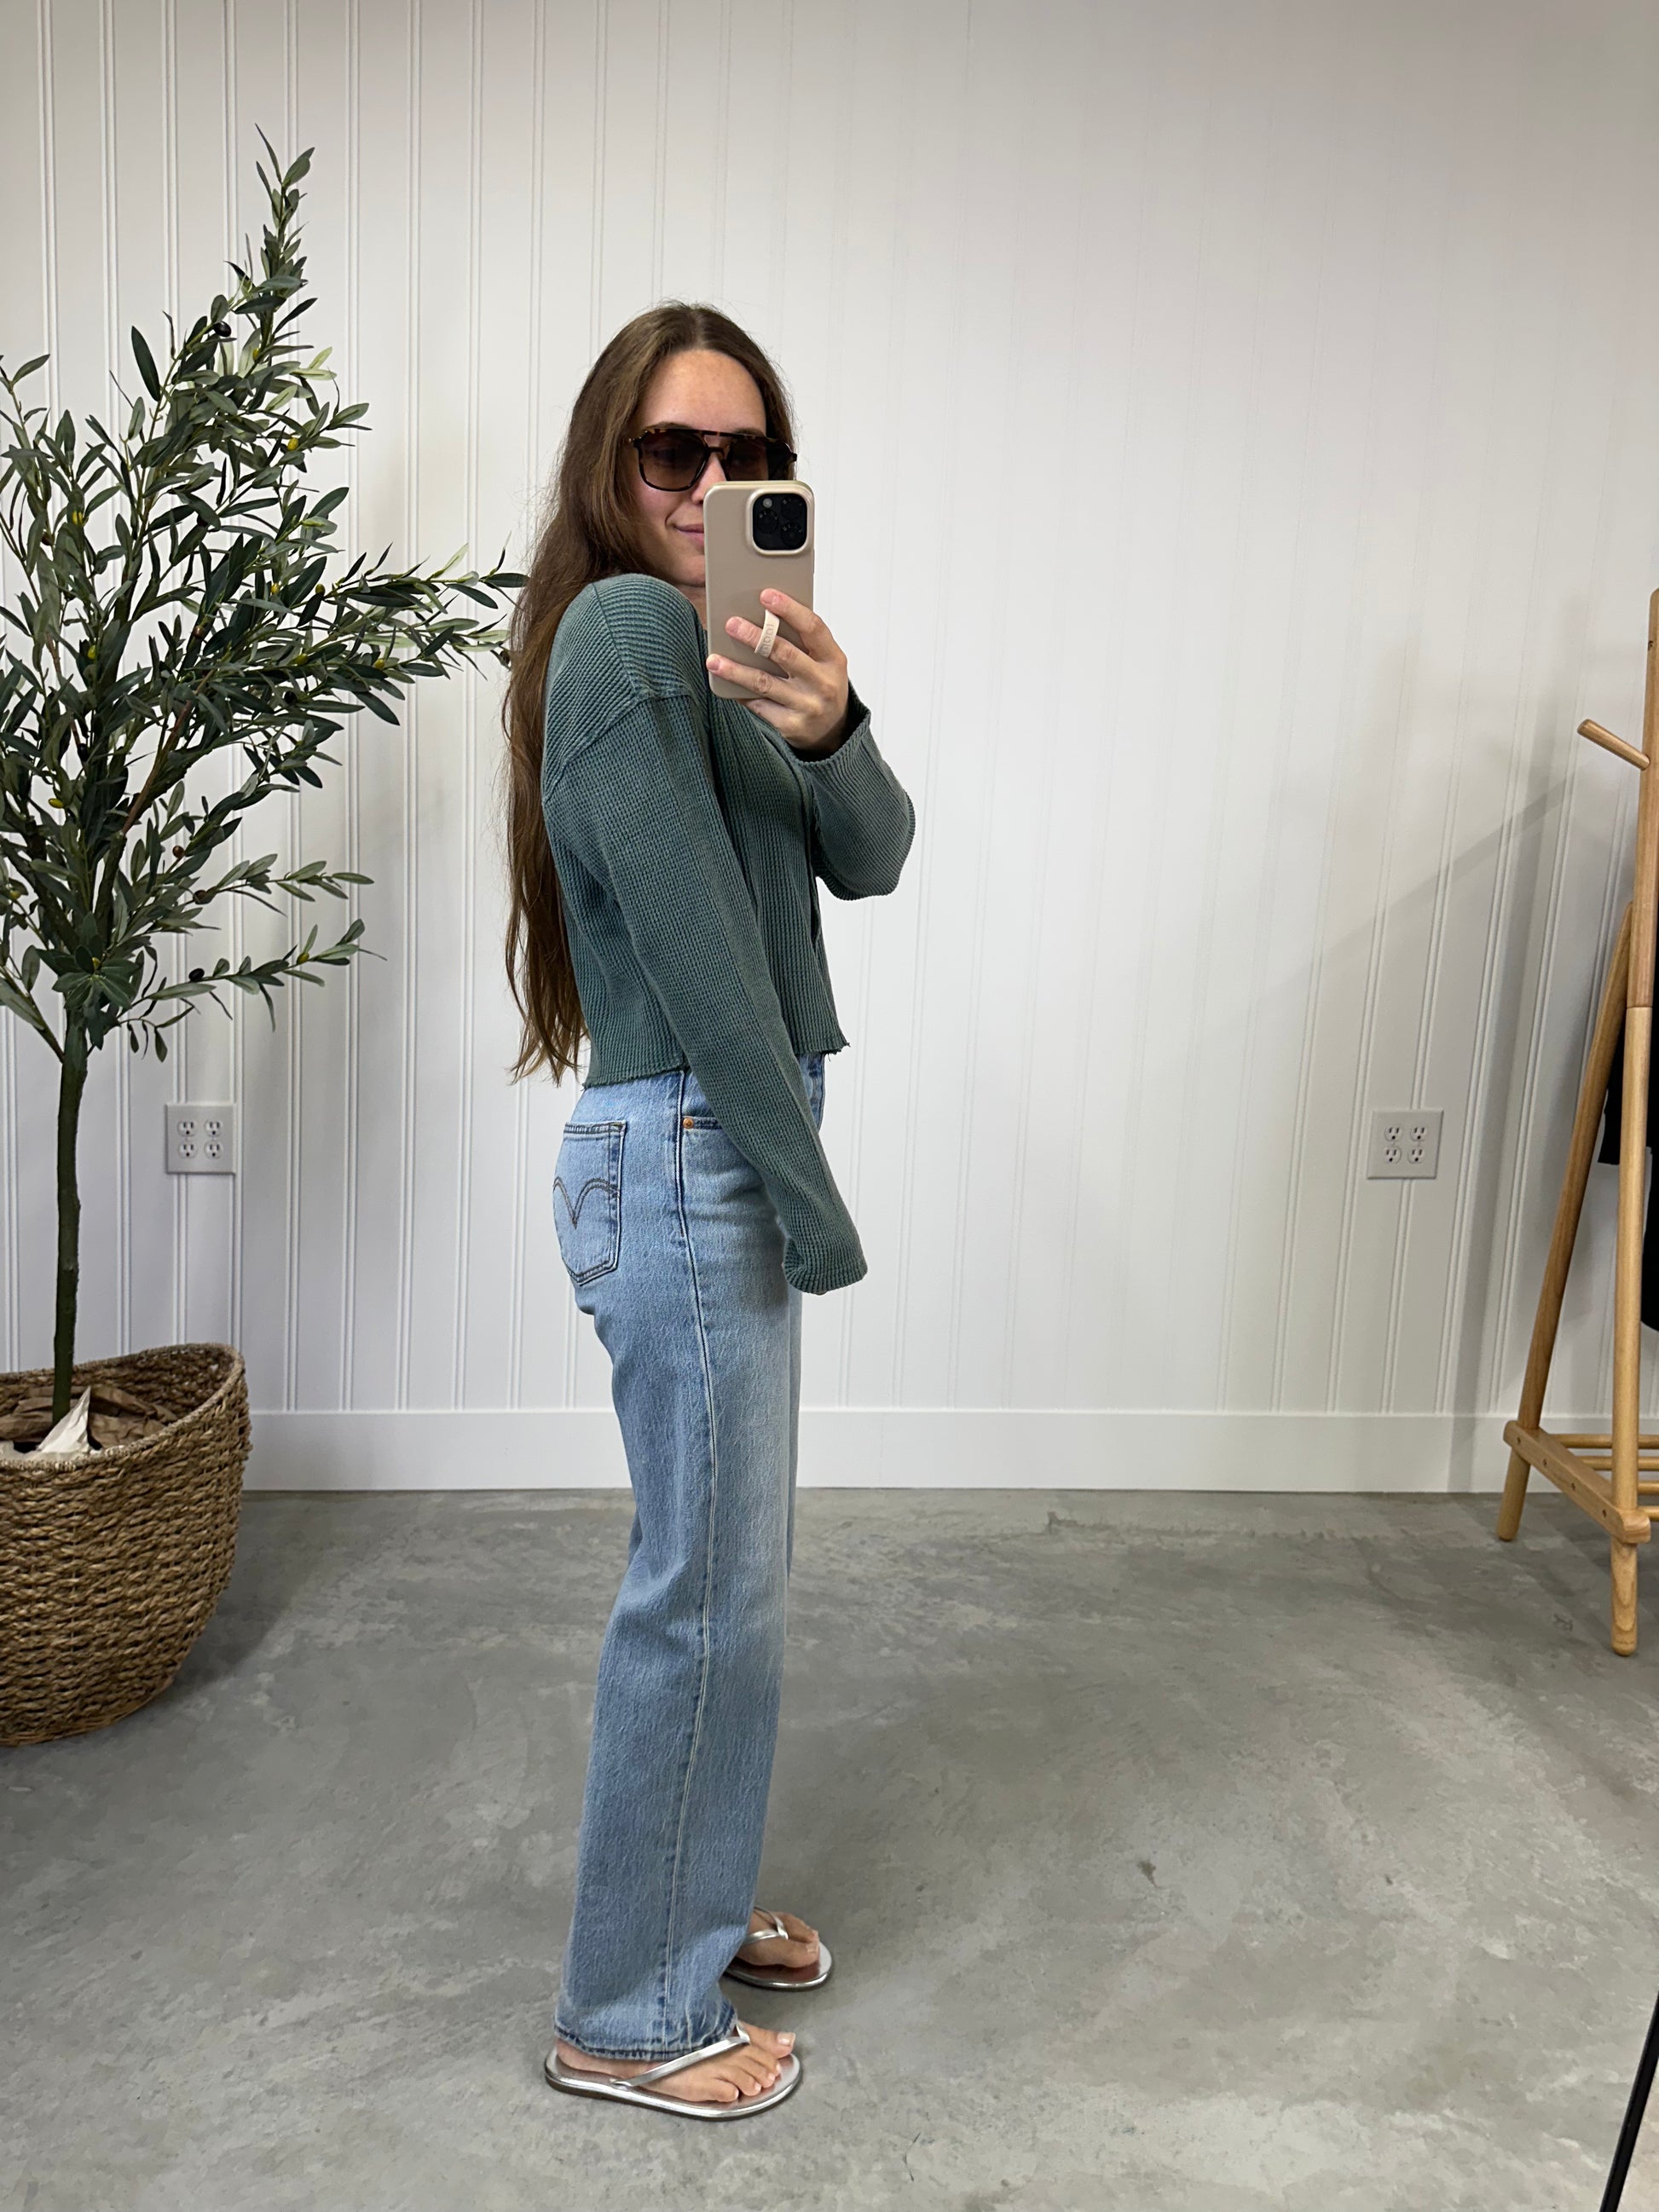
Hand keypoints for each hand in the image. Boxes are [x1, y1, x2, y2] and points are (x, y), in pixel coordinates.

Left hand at [706, 589, 849, 753]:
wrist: (832, 731)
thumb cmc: (821, 685)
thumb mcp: (824, 661)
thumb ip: (802, 641)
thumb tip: (761, 615)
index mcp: (833, 659)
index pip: (813, 628)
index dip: (790, 609)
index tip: (766, 595)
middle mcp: (823, 683)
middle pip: (784, 654)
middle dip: (756, 637)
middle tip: (732, 624)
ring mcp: (806, 706)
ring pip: (764, 682)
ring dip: (736, 670)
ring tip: (714, 659)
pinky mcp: (790, 725)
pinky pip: (758, 705)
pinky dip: (739, 692)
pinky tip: (723, 682)